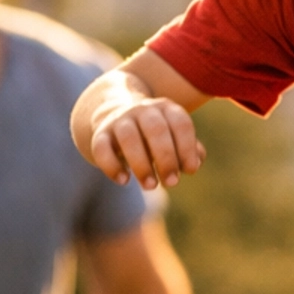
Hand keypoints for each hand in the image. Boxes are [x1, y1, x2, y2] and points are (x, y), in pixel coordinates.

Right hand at [90, 93, 204, 188]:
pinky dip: (112, 166)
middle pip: (156, 129)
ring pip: (128, 137)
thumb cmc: (156, 136)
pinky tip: (124, 181)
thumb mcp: (175, 138)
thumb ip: (190, 150)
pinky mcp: (100, 134)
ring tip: (150, 186)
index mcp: (166, 108)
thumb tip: (194, 164)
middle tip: (171, 183)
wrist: (118, 117)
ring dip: (141, 164)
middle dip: (166, 158)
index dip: (187, 148)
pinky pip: (102, 147)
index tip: (190, 171)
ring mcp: (119, 120)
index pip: (181, 123)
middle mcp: (142, 110)